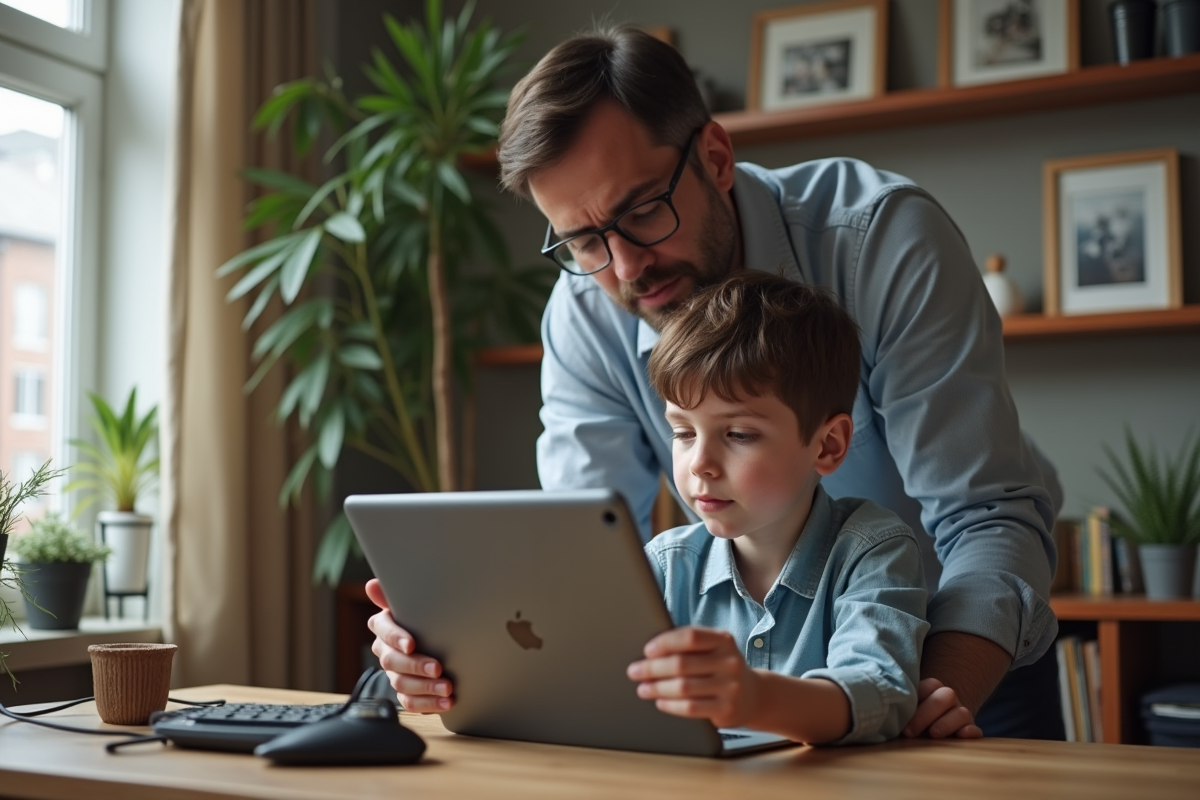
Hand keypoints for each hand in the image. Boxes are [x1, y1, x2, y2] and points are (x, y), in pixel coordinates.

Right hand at [365, 578, 453, 712]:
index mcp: (384, 626)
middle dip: (416, 666)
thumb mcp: (414, 604)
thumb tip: (372, 585)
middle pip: (393, 661)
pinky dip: (429, 704)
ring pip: (402, 684)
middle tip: (438, 668)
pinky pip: (410, 703)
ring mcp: (394, 674)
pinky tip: (447, 702)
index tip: (411, 644)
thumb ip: (395, 595)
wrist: (440, 642)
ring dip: (426, 687)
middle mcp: (385, 651)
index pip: (383, 630)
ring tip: (448, 688)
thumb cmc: (424, 618)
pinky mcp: (405, 693)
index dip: (396, 637)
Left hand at [625, 626, 759, 728]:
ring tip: (642, 688)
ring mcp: (731, 687)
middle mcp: (729, 662)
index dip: (666, 642)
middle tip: (634, 671)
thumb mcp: (714, 649)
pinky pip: (691, 708)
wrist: (754, 695)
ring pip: (684, 687)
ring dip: (657, 688)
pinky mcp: (727, 709)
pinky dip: (671, 705)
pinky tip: (660, 702)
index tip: (647, 650)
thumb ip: (690, 646)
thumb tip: (650, 651)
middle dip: (653, 668)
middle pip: (682, 663)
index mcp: (724, 640)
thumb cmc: (721, 668)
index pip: (690, 637)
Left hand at [902, 678, 982, 738]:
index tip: (899, 714)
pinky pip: (975, 728)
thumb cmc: (911, 715)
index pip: (930, 685)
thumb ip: (896, 706)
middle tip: (908, 732)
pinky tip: (962, 735)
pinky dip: (971, 732)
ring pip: (961, 712)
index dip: (917, 697)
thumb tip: (877, 711)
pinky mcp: (968, 730)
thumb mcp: (905, 708)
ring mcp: (960, 713)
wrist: (933, 722)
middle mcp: (948, 699)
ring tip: (933, 734)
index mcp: (932, 689)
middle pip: (945, 696)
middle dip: (926, 714)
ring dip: (946, 723)